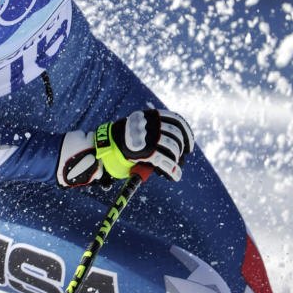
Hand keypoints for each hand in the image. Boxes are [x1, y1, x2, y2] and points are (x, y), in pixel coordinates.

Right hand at [56, 109, 194, 186]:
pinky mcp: (147, 152)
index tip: (189, 145)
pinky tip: (175, 176)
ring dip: (175, 161)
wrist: (104, 146)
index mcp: (150, 116)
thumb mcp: (138, 127)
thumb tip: (178, 146)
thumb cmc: (123, 140)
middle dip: (181, 150)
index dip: (187, 134)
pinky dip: (173, 171)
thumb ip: (155, 131)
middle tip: (179, 158)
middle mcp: (151, 124)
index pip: (176, 121)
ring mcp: (149, 137)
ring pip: (173, 150)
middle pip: (176, 137)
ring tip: (173, 168)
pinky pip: (166, 162)